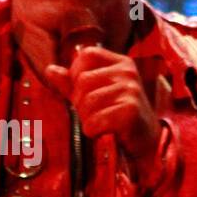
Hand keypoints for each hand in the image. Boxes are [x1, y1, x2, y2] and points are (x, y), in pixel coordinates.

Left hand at [45, 46, 159, 167]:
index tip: (85, 92)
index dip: (76, 74)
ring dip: (87, 119)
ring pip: (87, 102)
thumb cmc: (119, 116)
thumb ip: (72, 82)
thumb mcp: (96, 94)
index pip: (86, 55)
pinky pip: (95, 121)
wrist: (146, 141)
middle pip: (82, 81)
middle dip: (81, 103)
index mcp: (120, 62)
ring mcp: (131, 90)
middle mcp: (128, 72)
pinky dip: (94, 130)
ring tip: (102, 123)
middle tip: (96, 113)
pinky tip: (105, 131)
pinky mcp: (130, 111)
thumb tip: (50, 70)